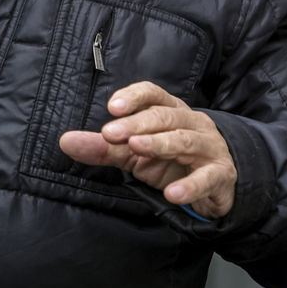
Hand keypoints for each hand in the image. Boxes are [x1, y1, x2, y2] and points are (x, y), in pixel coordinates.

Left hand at [58, 81, 236, 218]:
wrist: (216, 185)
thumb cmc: (171, 160)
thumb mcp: (134, 153)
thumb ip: (103, 146)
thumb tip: (65, 141)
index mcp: (170, 110)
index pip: (153, 93)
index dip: (133, 97)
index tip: (111, 107)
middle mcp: (191, 122)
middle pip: (164, 116)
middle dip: (136, 123)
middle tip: (111, 133)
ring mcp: (209, 146)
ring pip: (184, 140)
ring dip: (159, 143)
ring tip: (135, 148)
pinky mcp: (221, 174)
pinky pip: (207, 178)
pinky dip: (190, 185)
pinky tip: (172, 193)